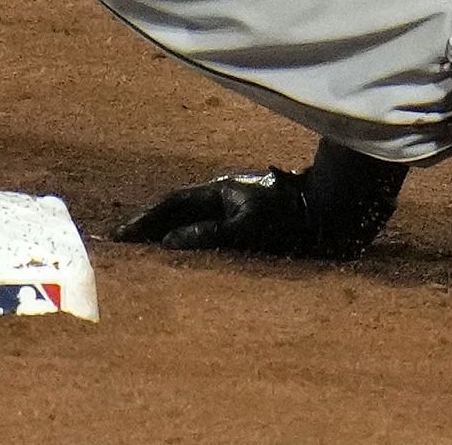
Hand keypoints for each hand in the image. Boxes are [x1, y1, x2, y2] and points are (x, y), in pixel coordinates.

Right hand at [113, 169, 323, 256]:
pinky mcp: (247, 228)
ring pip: (192, 223)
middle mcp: (224, 198)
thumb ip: (209, 234)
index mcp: (219, 190)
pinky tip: (182, 261)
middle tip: (122, 246)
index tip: (121, 235)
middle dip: (150, 228)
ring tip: (144, 256)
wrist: (331, 214)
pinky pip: (207, 236)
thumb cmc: (291, 218)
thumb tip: (170, 243)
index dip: (146, 218)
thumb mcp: (248, 225)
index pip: (173, 203)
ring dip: (167, 237)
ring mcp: (235, 211)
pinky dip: (188, 246)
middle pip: (178, 212)